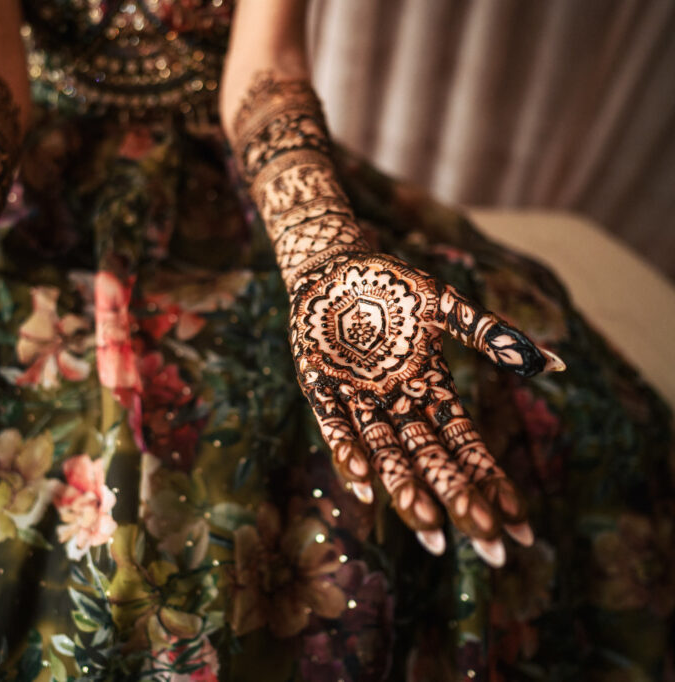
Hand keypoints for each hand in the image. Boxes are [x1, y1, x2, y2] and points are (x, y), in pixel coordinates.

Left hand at [289, 250, 563, 564]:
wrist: (336, 266)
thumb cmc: (394, 287)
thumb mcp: (447, 308)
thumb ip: (492, 335)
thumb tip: (558, 364)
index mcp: (432, 391)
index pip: (467, 446)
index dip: (491, 482)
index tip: (519, 522)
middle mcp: (398, 405)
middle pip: (433, 461)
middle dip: (459, 501)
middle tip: (488, 545)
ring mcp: (359, 401)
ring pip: (388, 455)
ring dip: (407, 489)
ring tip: (429, 526)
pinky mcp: (320, 390)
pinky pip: (337, 430)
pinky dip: (350, 455)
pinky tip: (365, 488)